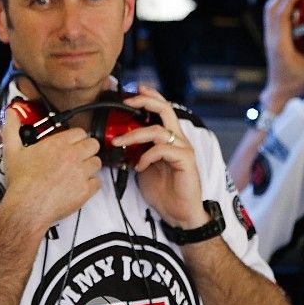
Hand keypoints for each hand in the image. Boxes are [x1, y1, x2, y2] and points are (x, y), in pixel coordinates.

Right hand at [0, 109, 101, 234]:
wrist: (27, 206)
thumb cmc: (21, 182)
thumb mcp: (12, 150)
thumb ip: (12, 128)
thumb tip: (10, 114)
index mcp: (57, 144)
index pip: (80, 132)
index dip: (76, 137)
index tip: (71, 143)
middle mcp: (72, 156)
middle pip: (93, 144)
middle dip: (87, 149)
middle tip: (77, 156)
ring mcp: (81, 173)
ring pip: (97, 163)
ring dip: (89, 166)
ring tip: (77, 171)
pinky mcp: (85, 190)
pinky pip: (97, 183)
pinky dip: (90, 184)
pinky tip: (78, 186)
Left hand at [111, 86, 207, 228]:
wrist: (179, 213)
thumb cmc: (163, 190)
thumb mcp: (143, 166)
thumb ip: (136, 151)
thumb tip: (117, 141)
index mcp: (169, 138)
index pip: (162, 110)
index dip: (149, 97)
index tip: (132, 91)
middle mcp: (178, 140)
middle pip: (165, 110)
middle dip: (146, 101)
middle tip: (128, 101)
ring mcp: (183, 149)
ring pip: (159, 130)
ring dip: (135, 134)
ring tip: (119, 142)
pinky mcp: (186, 161)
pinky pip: (163, 150)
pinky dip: (147, 155)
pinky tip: (139, 166)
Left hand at [261, 0, 303, 112]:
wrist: (279, 94)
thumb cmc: (296, 84)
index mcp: (280, 45)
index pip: (280, 16)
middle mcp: (272, 39)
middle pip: (270, 9)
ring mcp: (270, 40)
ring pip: (269, 13)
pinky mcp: (272, 41)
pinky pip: (274, 19)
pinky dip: (282, 8)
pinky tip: (296, 7)